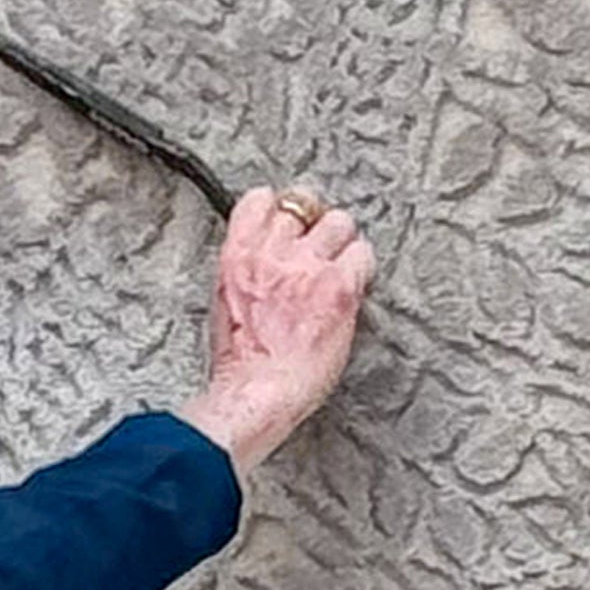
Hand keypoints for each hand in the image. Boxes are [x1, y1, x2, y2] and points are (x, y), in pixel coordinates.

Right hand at [178, 187, 374, 474]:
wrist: (259, 391)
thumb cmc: (241, 362)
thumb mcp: (225, 302)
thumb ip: (246, 271)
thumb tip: (264, 264)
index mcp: (236, 254)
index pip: (260, 199)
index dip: (279, 207)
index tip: (289, 221)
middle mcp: (272, 252)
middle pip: (304, 203)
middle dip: (313, 222)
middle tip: (321, 244)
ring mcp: (308, 266)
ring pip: (339, 221)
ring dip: (342, 241)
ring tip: (340, 264)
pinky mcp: (340, 287)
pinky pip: (364, 254)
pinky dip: (362, 267)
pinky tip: (355, 285)